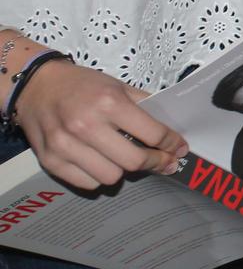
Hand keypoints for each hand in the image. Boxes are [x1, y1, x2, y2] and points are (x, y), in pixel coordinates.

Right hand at [12, 59, 187, 190]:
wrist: (35, 85)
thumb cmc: (82, 85)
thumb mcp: (118, 86)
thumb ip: (145, 106)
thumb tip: (172, 130)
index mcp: (108, 103)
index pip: (153, 134)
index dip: (172, 144)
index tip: (179, 149)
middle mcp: (86, 125)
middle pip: (134, 161)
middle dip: (155, 162)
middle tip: (163, 161)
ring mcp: (65, 146)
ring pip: (111, 177)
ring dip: (124, 171)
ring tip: (125, 158)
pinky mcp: (50, 161)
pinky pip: (87, 184)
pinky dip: (99, 177)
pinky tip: (101, 163)